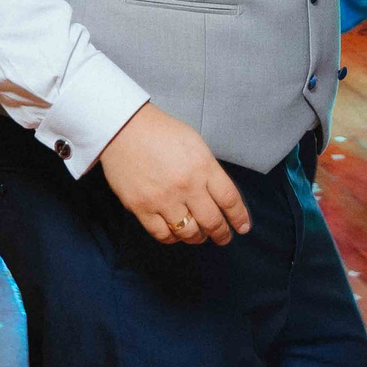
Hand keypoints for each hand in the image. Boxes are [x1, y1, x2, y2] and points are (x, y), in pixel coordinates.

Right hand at [97, 102, 251, 245]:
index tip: (242, 227)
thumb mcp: (196, 144)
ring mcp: (163, 199)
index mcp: (203, 166)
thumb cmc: (161, 132)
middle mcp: (187, 185)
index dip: (239, 217)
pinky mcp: (141, 207)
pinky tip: (175, 233)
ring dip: (197, 238)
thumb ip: (208, 170)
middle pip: (212, 221)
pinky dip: (172, 238)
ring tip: (199, 236)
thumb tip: (218, 196)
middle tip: (223, 238)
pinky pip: (162, 234)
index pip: (230, 200)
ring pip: (188, 233)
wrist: (124, 128)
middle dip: (221, 234)